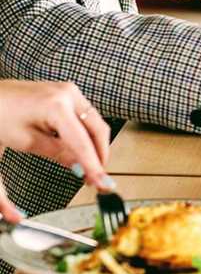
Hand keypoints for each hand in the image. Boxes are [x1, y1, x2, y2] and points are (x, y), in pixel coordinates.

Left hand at [0, 80, 111, 221]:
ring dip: (95, 145)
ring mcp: (69, 91)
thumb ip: (57, 155)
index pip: (82, 142)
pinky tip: (81, 149)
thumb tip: (80, 168)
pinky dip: (87, 134)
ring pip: (94, 122)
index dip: (93, 165)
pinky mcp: (66, 92)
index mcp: (56, 105)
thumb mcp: (25, 141)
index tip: (101, 182)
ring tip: (89, 167)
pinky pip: (86, 115)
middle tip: (98, 178)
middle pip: (97, 129)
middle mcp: (68, 93)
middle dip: (100, 155)